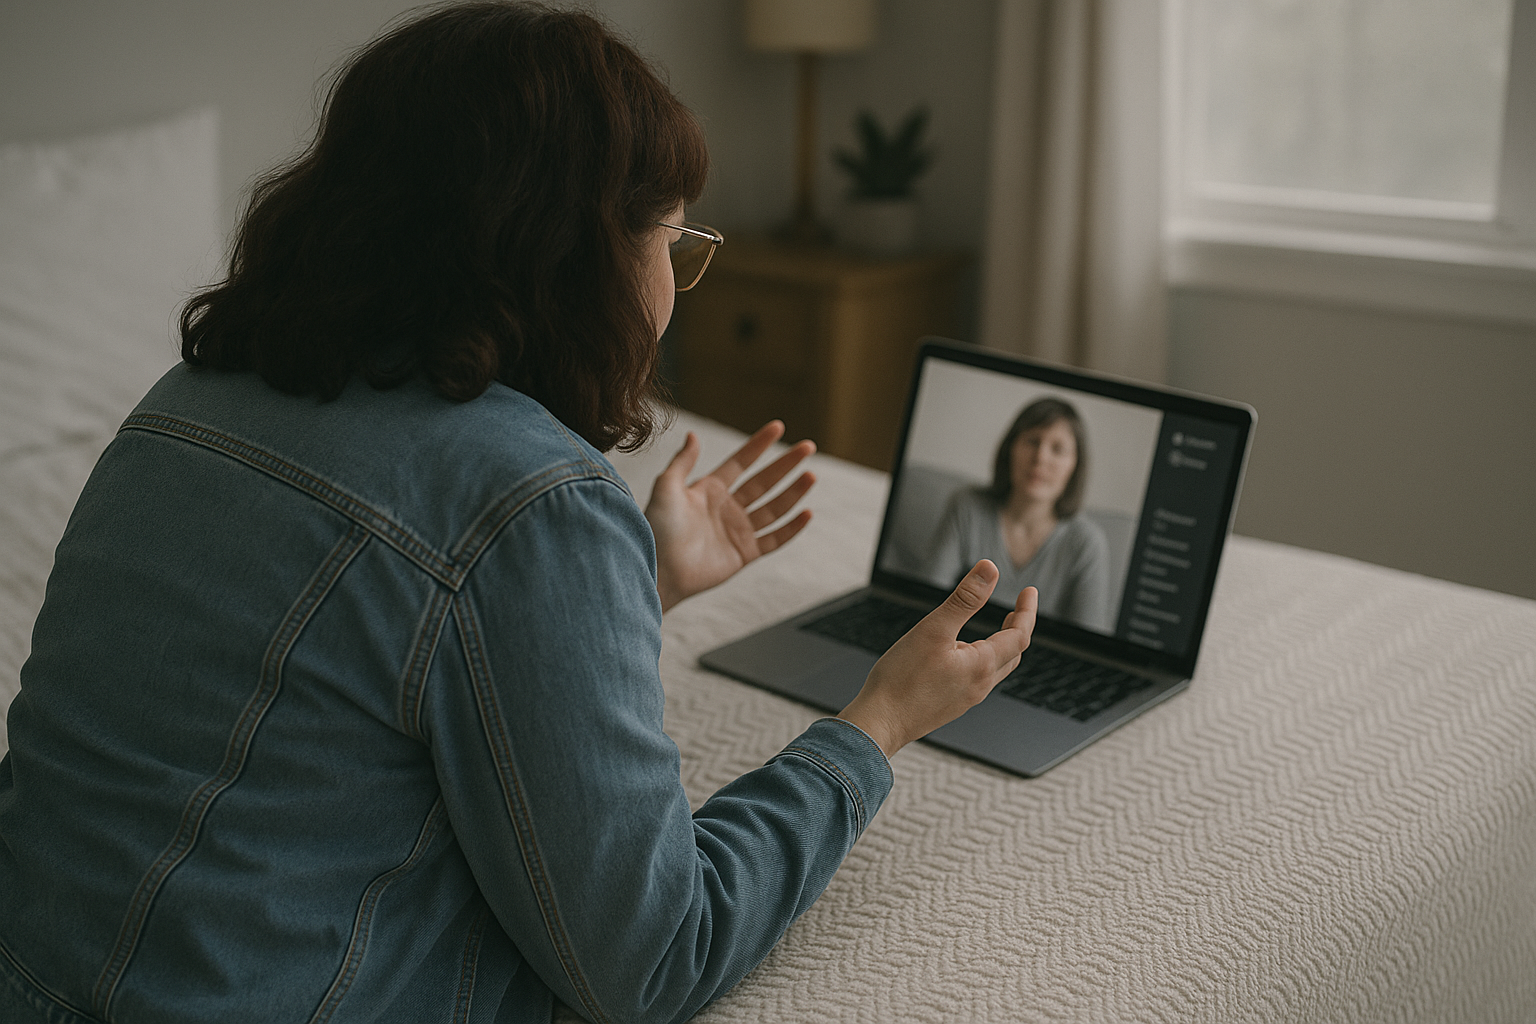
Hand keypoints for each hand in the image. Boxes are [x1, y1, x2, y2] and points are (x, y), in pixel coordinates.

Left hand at [645, 421, 815, 610]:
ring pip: (774, 508)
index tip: (778, 426)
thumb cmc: (658, 528)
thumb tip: (693, 435)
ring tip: (811, 476)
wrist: (659, 570)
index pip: (741, 462)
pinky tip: (807, 513)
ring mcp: (737, 531)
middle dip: (786, 464)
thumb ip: (682, 462)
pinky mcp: (744, 554)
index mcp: (710, 490)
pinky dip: (791, 528)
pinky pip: (774, 539)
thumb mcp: (666, 487)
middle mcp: (727, 508)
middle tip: (808, 446)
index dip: (759, 445)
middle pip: (764, 482)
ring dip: (794, 492)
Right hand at [839, 563, 1038, 757]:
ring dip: (1002, 646)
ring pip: (996, 669)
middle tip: (1017, 607)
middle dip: (1018, 628)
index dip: (1028, 611)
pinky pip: (977, 680)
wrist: (880, 722)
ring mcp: (966, 698)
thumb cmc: (902, 678)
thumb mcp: (934, 629)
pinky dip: (983, 661)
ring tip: (994, 629)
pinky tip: (961, 656)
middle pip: (1013, 654)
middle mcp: (980, 685)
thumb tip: (990, 570)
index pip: (1020, 636)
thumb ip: (964, 599)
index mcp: (982, 666)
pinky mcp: (951, 705)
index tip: (1030, 591)